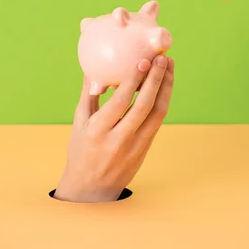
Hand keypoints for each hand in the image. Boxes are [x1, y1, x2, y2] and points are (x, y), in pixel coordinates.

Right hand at [54, 55, 173, 202]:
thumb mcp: (79, 122)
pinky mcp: (146, 149)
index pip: (120, 102)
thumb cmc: (82, 150)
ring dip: (166, 87)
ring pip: (157, 113)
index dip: (134, 81)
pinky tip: (165, 84)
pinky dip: (163, 100)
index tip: (143, 60)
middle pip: (144, 106)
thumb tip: (93, 65)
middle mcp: (118, 140)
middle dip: (156, 79)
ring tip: (169, 66)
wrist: (92, 190)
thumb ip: (89, 94)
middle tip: (162, 58)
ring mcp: (135, 147)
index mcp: (98, 131)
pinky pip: (158, 121)